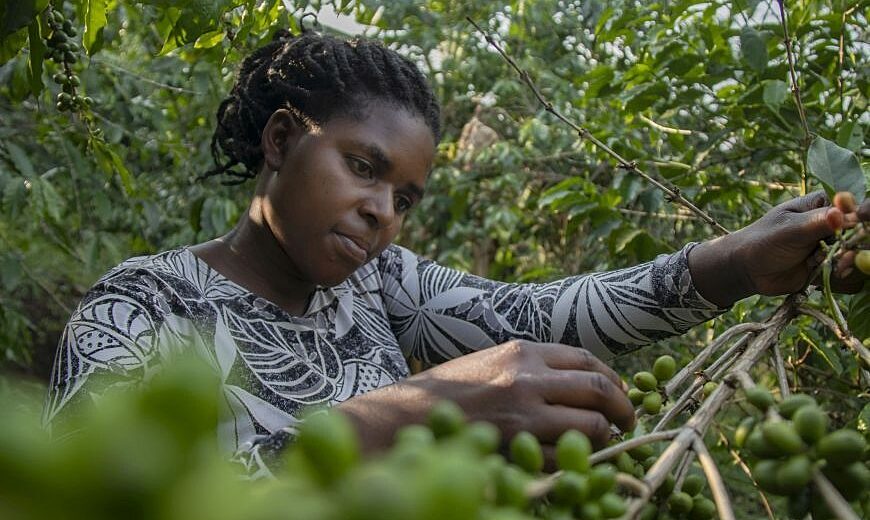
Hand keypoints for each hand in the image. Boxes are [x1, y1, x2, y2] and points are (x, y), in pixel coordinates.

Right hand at [336, 340, 633, 459]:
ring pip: (590, 425)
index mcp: (522, 351)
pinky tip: (570, 459)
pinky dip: (574, 459)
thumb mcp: (493, 360)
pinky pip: (563, 456)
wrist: (410, 415)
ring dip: (604, 436)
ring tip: (602, 441)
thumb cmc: (451, 389)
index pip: (585, 359)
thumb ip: (533, 365)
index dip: (611, 377)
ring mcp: (523, 414)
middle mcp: (527, 377)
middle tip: (628, 420)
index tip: (619, 391)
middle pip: (597, 389)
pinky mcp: (516, 446)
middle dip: (622, 407)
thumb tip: (581, 379)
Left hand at [690, 191, 869, 306]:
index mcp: (822, 205)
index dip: (860, 217)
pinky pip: (846, 270)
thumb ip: (817, 223)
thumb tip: (841, 213)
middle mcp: (831, 223)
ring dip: (849, 261)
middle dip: (854, 244)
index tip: (857, 226)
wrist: (748, 270)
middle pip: (858, 232)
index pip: (852, 207)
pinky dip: (842, 273)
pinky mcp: (828, 265)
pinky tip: (831, 274)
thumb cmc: (763, 241)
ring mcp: (831, 245)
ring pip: (855, 252)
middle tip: (845, 255)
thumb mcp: (789, 229)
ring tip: (834, 266)